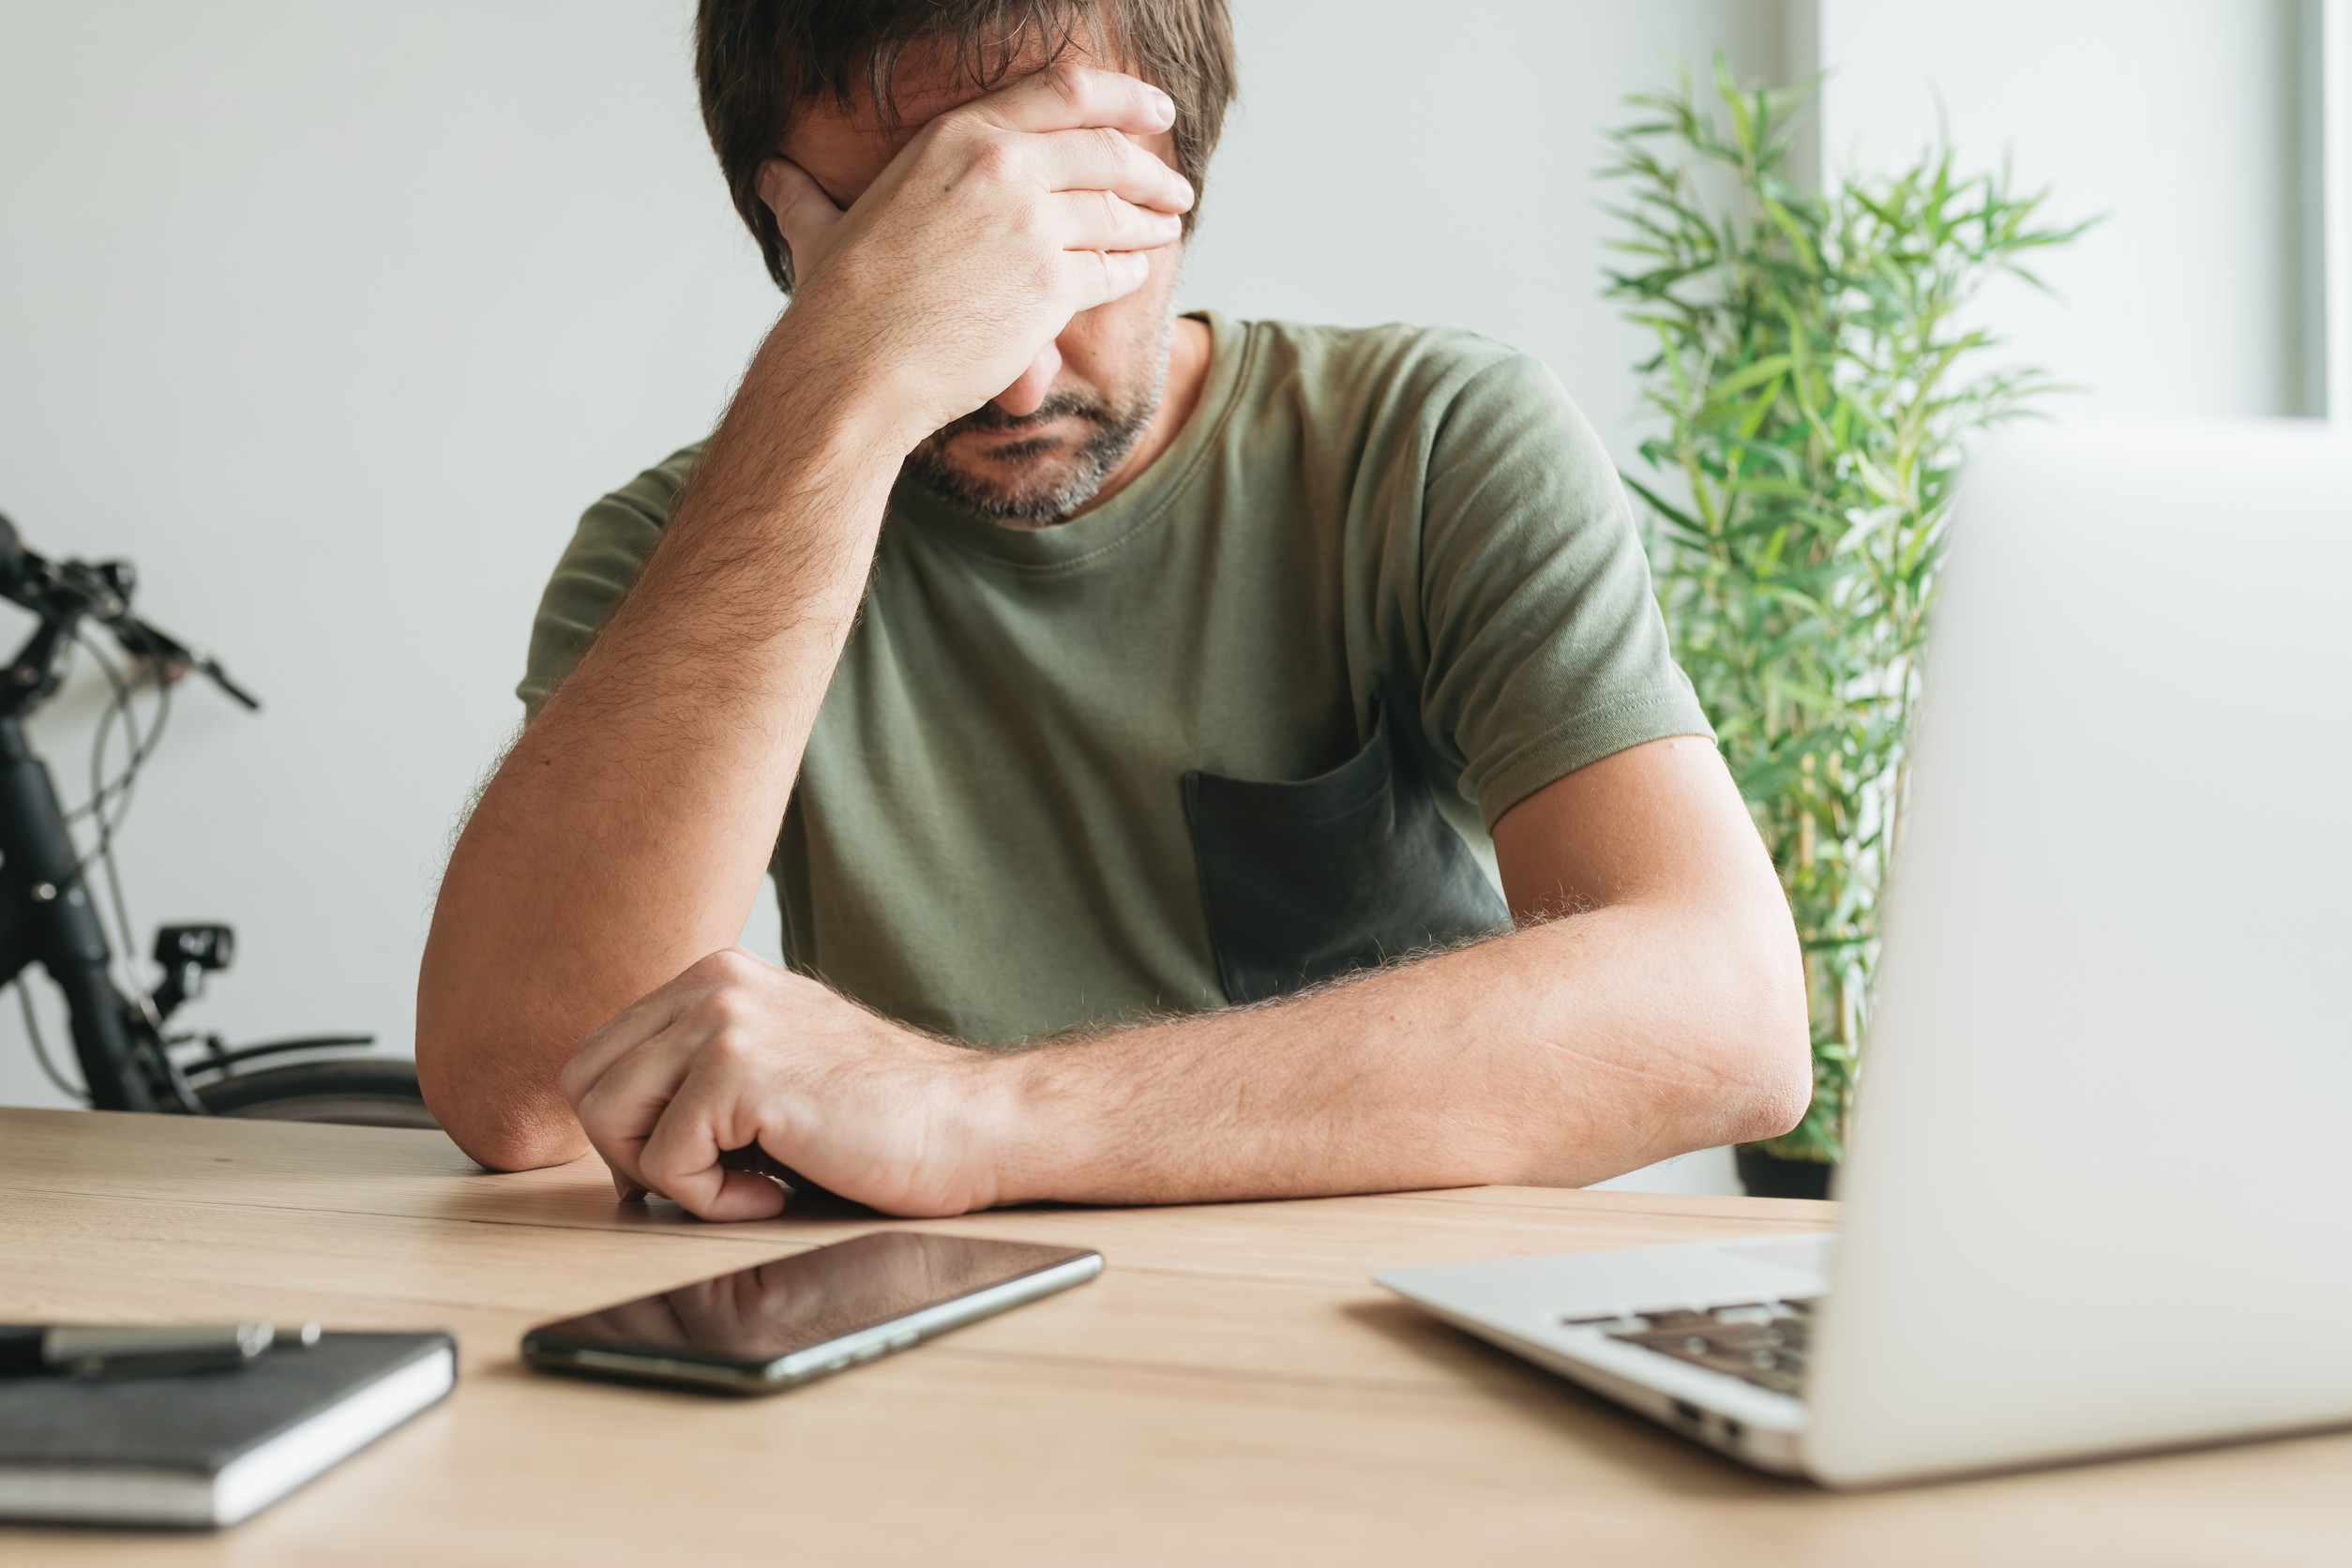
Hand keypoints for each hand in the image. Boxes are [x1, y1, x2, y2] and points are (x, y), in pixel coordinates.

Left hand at [558, 948, 1009, 1219]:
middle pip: (588, 1084)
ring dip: (668, 1178)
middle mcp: (711, 984)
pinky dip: (712, 1202)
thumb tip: (612, 1128)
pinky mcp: (737, 1072)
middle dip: (631, 1152)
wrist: (968, 1125)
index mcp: (715, 975)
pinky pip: (663, 1165)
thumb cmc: (882, 1116)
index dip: (625, 1129)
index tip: (687, 1165)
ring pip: (609, 1121)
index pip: (600, 1055)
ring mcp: (722, 1021)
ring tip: (746, 1185)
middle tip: (707, 1182)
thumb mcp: (775, 1065)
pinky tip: (773, 1192)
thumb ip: (700, 1069)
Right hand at [753, 62, 1192, 443]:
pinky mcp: (1053, 287)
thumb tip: (772, 178)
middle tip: (1175, 184)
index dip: (1124, 97)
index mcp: (958, 136)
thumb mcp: (820, 226)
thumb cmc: (833, 304)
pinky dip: (1130, 272)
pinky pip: (1112, 271)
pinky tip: (1134, 274)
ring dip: (1152, 222)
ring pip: (1119, 215)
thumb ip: (808, 196)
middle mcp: (1005, 169)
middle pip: (1109, 153)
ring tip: (1168, 227)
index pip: (1067, 91)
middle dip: (1153, 169)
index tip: (1154, 109)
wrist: (852, 368)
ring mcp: (1034, 227)